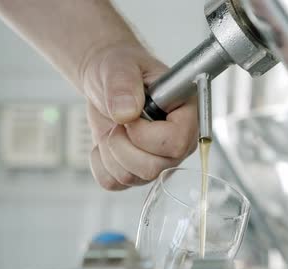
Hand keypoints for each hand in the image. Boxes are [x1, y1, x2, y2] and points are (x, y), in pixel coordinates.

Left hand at [80, 43, 198, 190]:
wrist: (106, 80)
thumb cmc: (121, 68)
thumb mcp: (120, 66)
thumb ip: (124, 84)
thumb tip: (126, 112)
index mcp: (187, 115)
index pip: (176, 142)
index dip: (146, 135)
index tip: (129, 117)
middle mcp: (179, 143)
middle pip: (154, 168)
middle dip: (123, 146)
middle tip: (118, 122)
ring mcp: (159, 161)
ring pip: (132, 178)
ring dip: (110, 151)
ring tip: (114, 127)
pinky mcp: (137, 172)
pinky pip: (113, 183)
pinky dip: (100, 162)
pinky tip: (107, 142)